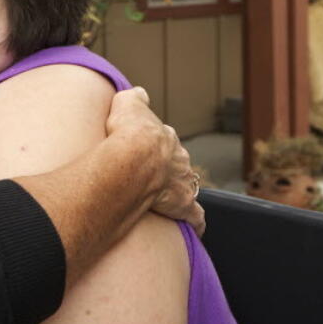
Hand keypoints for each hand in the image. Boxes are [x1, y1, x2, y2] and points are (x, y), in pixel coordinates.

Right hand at [106, 88, 204, 235]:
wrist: (133, 158)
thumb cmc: (127, 132)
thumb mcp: (127, 103)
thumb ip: (134, 98)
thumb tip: (139, 94)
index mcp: (166, 139)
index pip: (165, 143)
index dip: (155, 149)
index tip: (146, 155)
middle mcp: (179, 160)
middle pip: (178, 165)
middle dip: (169, 171)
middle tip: (153, 180)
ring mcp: (183, 183)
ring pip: (187, 188)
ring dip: (180, 194)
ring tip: (167, 204)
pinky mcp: (183, 205)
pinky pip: (195, 216)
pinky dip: (196, 223)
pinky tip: (194, 229)